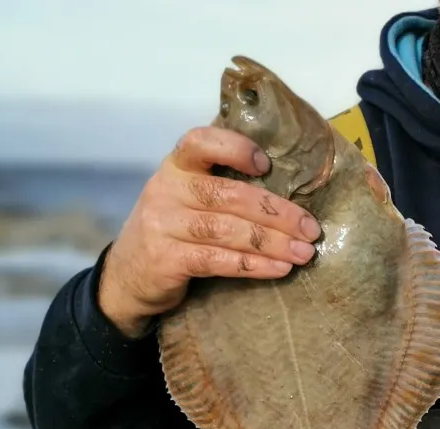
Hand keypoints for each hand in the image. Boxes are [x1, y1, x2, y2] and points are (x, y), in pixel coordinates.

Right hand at [97, 126, 323, 337]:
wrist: (128, 276)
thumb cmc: (174, 232)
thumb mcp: (187, 198)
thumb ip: (222, 187)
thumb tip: (290, 198)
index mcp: (176, 166)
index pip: (200, 142)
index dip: (235, 148)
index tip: (267, 165)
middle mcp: (166, 189)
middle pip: (229, 194)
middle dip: (277, 213)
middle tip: (310, 229)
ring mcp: (163, 224)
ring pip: (226, 229)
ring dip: (272, 243)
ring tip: (303, 254)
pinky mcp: (166, 259)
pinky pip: (217, 260)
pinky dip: (253, 266)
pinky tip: (279, 269)